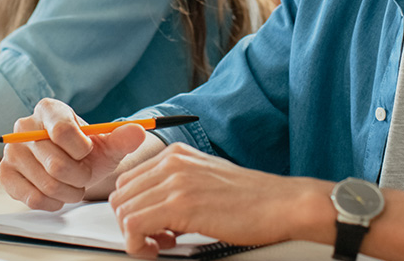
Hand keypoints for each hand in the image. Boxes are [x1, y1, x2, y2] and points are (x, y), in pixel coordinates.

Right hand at [0, 98, 150, 209]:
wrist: (71, 166)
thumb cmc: (87, 152)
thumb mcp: (108, 144)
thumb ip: (123, 138)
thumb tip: (138, 131)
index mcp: (49, 109)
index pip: (63, 131)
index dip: (82, 150)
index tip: (88, 152)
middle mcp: (24, 126)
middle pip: (56, 164)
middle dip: (80, 177)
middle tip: (84, 175)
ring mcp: (11, 151)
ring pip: (47, 183)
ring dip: (69, 192)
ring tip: (73, 185)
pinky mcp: (4, 174)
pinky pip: (31, 198)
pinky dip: (52, 202)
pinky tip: (58, 195)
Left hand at [109, 143, 332, 257]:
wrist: (283, 204)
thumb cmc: (253, 200)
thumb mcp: (207, 181)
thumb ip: (177, 188)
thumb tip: (153, 212)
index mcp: (176, 154)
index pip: (128, 181)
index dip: (134, 209)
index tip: (151, 227)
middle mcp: (172, 163)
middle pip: (121, 196)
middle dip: (130, 223)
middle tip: (156, 239)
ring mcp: (175, 182)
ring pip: (124, 212)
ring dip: (135, 236)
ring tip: (162, 244)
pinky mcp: (180, 205)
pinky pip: (134, 227)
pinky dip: (139, 245)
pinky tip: (159, 248)